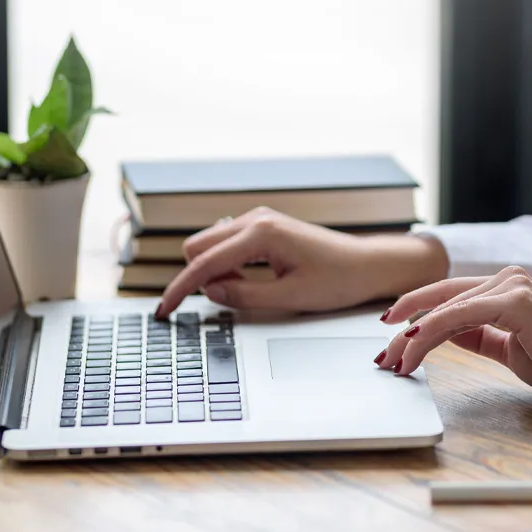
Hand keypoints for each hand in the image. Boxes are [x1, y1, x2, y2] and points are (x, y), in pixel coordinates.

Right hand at [156, 207, 448, 316]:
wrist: (366, 265)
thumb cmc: (337, 280)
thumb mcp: (290, 298)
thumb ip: (243, 296)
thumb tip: (209, 292)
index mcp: (260, 234)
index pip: (204, 264)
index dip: (180, 290)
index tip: (164, 312)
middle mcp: (255, 219)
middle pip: (197, 246)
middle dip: (199, 277)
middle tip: (229, 300)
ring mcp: (259, 219)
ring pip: (209, 243)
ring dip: (214, 270)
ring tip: (248, 289)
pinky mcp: (264, 226)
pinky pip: (227, 243)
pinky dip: (227, 263)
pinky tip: (251, 277)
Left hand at [376, 266, 531, 423]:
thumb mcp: (505, 346)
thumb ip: (475, 333)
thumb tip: (441, 329)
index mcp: (505, 286)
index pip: (448, 295)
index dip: (415, 309)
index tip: (390, 330)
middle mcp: (506, 277)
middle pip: (439, 299)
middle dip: (405, 327)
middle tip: (382, 353)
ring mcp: (511, 285)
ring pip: (444, 309)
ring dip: (412, 337)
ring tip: (394, 361)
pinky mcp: (515, 301)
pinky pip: (460, 317)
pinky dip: (431, 332)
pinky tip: (413, 347)